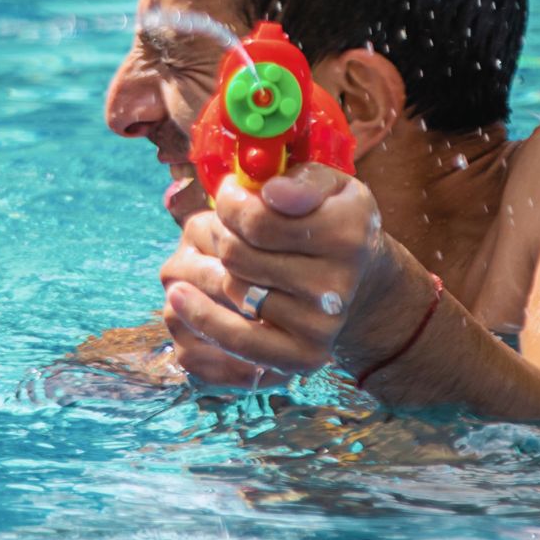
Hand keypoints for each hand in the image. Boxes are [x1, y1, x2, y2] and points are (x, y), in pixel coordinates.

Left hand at [160, 164, 392, 382]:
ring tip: (210, 257)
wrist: (360, 284)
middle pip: (237, 256)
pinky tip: (179, 297)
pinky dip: (200, 319)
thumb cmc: (328, 223)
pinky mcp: (299, 359)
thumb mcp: (329, 187)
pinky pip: (234, 342)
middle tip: (220, 228)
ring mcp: (318, 327)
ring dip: (204, 270)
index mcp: (345, 235)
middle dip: (217, 235)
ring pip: (229, 291)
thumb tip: (272, 191)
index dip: (229, 204)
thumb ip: (300, 180)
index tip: (228, 195)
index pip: (256, 220)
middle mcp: (334, 287)